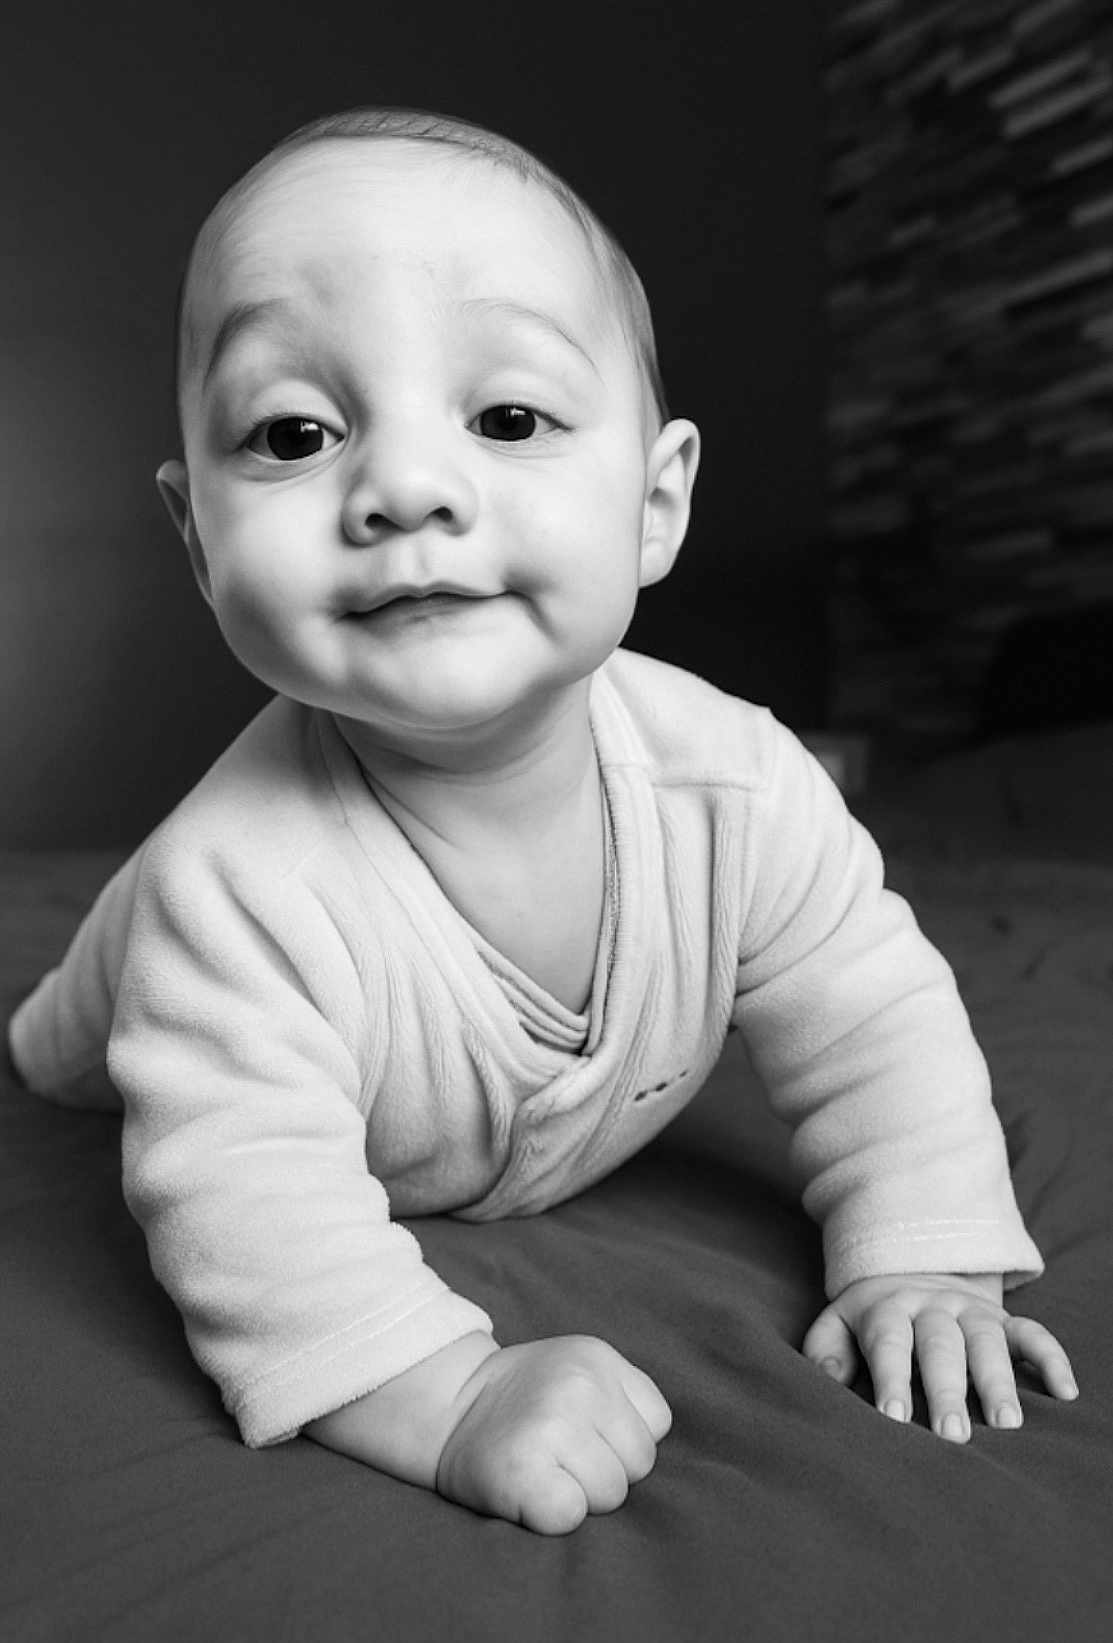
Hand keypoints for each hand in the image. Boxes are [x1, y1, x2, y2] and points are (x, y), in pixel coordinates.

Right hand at [435, 1335, 671, 1534]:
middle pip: (640, 1464)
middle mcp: (579, 1385)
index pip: (657, 1423)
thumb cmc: (522, 1403)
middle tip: (560, 1456)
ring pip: (611, 1494)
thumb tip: (649, 1455)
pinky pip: (572, 1517)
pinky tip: (528, 1490)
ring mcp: (552, 1426)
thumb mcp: (575, 1371)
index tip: (587, 1434)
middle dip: (606, 1470)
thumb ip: (619, 1398)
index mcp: (597, 1358)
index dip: (624, 1439)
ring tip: (544, 1470)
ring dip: (580, 1495)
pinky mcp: (525, 1472)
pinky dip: (551, 1515)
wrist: (446, 1407)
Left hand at [803, 1272, 1077, 1440]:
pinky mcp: (1003, 1318)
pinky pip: (1032, 1333)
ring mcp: (971, 1312)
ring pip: (987, 1342)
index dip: (891, 1378)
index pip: (889, 1343)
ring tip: (1006, 1424)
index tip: (893, 1417)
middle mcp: (932, 1308)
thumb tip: (829, 1378)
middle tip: (952, 1435)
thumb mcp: (837, 1321)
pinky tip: (1064, 1391)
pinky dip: (1051, 1358)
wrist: (911, 1267)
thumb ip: (826, 1348)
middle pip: (941, 1347)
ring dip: (998, 1380)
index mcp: (887, 1310)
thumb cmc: (870, 1317)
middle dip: (947, 1390)